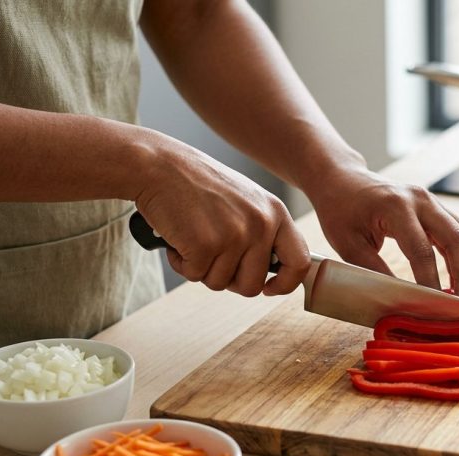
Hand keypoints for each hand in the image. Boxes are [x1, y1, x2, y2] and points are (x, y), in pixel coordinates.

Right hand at [133, 136, 310, 296]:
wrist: (158, 164)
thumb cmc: (197, 185)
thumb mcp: (245, 201)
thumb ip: (261, 231)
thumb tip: (268, 275)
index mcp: (276, 213)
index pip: (300, 262)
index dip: (285, 284)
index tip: (268, 288)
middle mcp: (261, 224)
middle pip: (252, 285)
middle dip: (228, 279)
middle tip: (210, 255)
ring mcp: (234, 235)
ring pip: (220, 283)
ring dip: (200, 268)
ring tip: (191, 235)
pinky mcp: (205, 244)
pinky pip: (194, 275)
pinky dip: (181, 262)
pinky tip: (177, 236)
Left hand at [307, 169, 458, 300]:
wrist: (343, 180)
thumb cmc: (341, 212)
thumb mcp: (349, 245)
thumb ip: (375, 271)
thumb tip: (401, 302)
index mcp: (395, 207)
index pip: (421, 251)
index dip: (431, 283)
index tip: (435, 309)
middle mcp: (420, 200)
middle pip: (457, 238)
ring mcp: (432, 201)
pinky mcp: (436, 208)